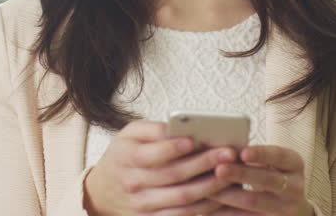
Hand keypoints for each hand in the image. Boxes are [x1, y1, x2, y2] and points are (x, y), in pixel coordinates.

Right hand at [84, 120, 239, 215]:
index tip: (194, 139)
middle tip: (229, 153)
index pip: (150, 154)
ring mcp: (143, 206)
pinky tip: (224, 197)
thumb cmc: (123, 156)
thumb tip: (179, 128)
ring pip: (183, 200)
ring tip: (234, 174)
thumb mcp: (129, 135)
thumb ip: (152, 129)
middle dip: (204, 164)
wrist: (102, 193)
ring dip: (211, 188)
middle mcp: (132, 184)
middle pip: (173, 177)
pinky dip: (207, 209)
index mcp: (124, 158)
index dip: (173, 148)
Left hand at [206, 145, 312, 215]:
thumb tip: (218, 147)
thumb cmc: (271, 173)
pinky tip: (211, 207)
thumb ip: (250, 154)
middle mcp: (295, 186)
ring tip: (208, 190)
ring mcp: (286, 208)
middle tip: (219, 169)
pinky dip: (226, 212)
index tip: (242, 152)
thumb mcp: (271, 161)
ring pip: (254, 201)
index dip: (261, 154)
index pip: (279, 156)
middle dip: (241, 174)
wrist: (290, 205)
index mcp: (294, 164)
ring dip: (229, 195)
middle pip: (267, 179)